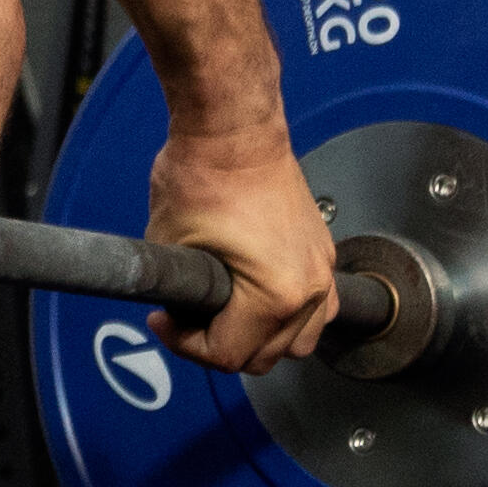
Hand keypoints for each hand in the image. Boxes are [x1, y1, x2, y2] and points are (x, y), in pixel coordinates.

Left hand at [148, 109, 334, 372]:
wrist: (233, 129)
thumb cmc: (206, 172)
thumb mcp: (169, 245)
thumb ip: (174, 294)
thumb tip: (175, 312)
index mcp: (277, 294)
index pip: (229, 355)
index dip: (184, 343)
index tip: (165, 320)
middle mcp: (310, 288)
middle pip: (266, 357)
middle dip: (219, 344)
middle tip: (186, 319)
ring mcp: (321, 269)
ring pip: (298, 340)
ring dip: (259, 338)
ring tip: (223, 315)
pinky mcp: (322, 252)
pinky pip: (314, 307)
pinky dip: (286, 314)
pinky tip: (254, 299)